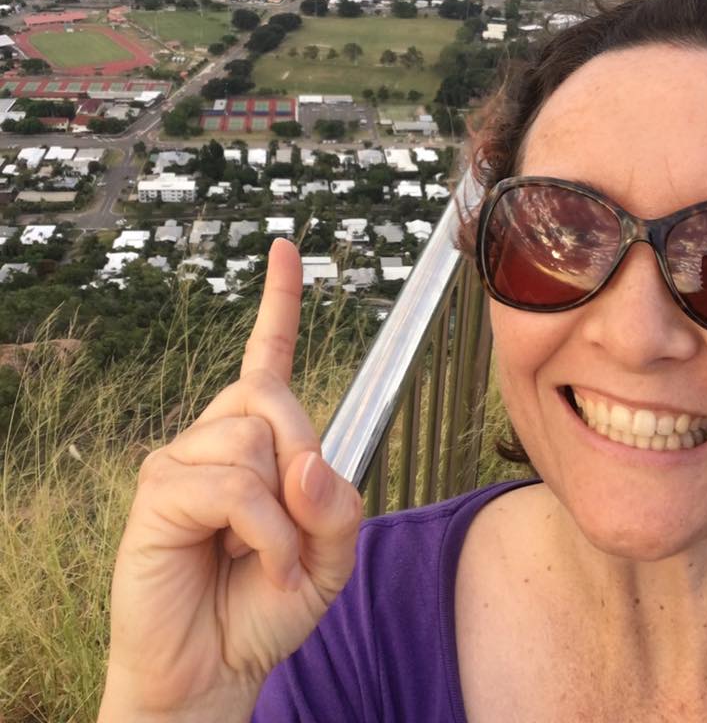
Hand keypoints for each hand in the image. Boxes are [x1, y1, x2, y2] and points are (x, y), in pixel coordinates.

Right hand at [99, 238, 362, 720]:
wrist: (213, 670)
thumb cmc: (265, 605)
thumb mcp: (330, 557)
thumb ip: (337, 504)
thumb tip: (306, 460)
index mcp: (254, 438)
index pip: (266, 357)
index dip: (279, 302)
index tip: (285, 246)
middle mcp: (214, 436)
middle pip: (274, 398)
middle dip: (304, 465)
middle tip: (296, 533)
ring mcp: (182, 459)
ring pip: (257, 442)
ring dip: (285, 516)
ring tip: (268, 559)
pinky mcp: (160, 490)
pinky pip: (237, 487)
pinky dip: (267, 536)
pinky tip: (255, 567)